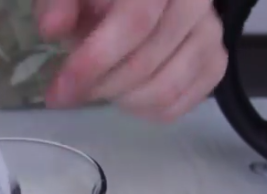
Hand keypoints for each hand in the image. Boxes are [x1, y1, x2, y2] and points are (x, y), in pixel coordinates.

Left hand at [36, 0, 227, 121]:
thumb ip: (58, 3)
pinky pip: (180, 104)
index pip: (135, 22)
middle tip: (69, 93)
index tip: (59, 90)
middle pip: (146, 63)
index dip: (93, 62)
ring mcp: (210, 33)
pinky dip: (144, 111)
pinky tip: (123, 96)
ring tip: (98, 88)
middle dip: (99, 87)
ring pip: (165, 90)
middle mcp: (197, 2)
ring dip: (121, 100)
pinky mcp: (215, 61)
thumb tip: (51, 28)